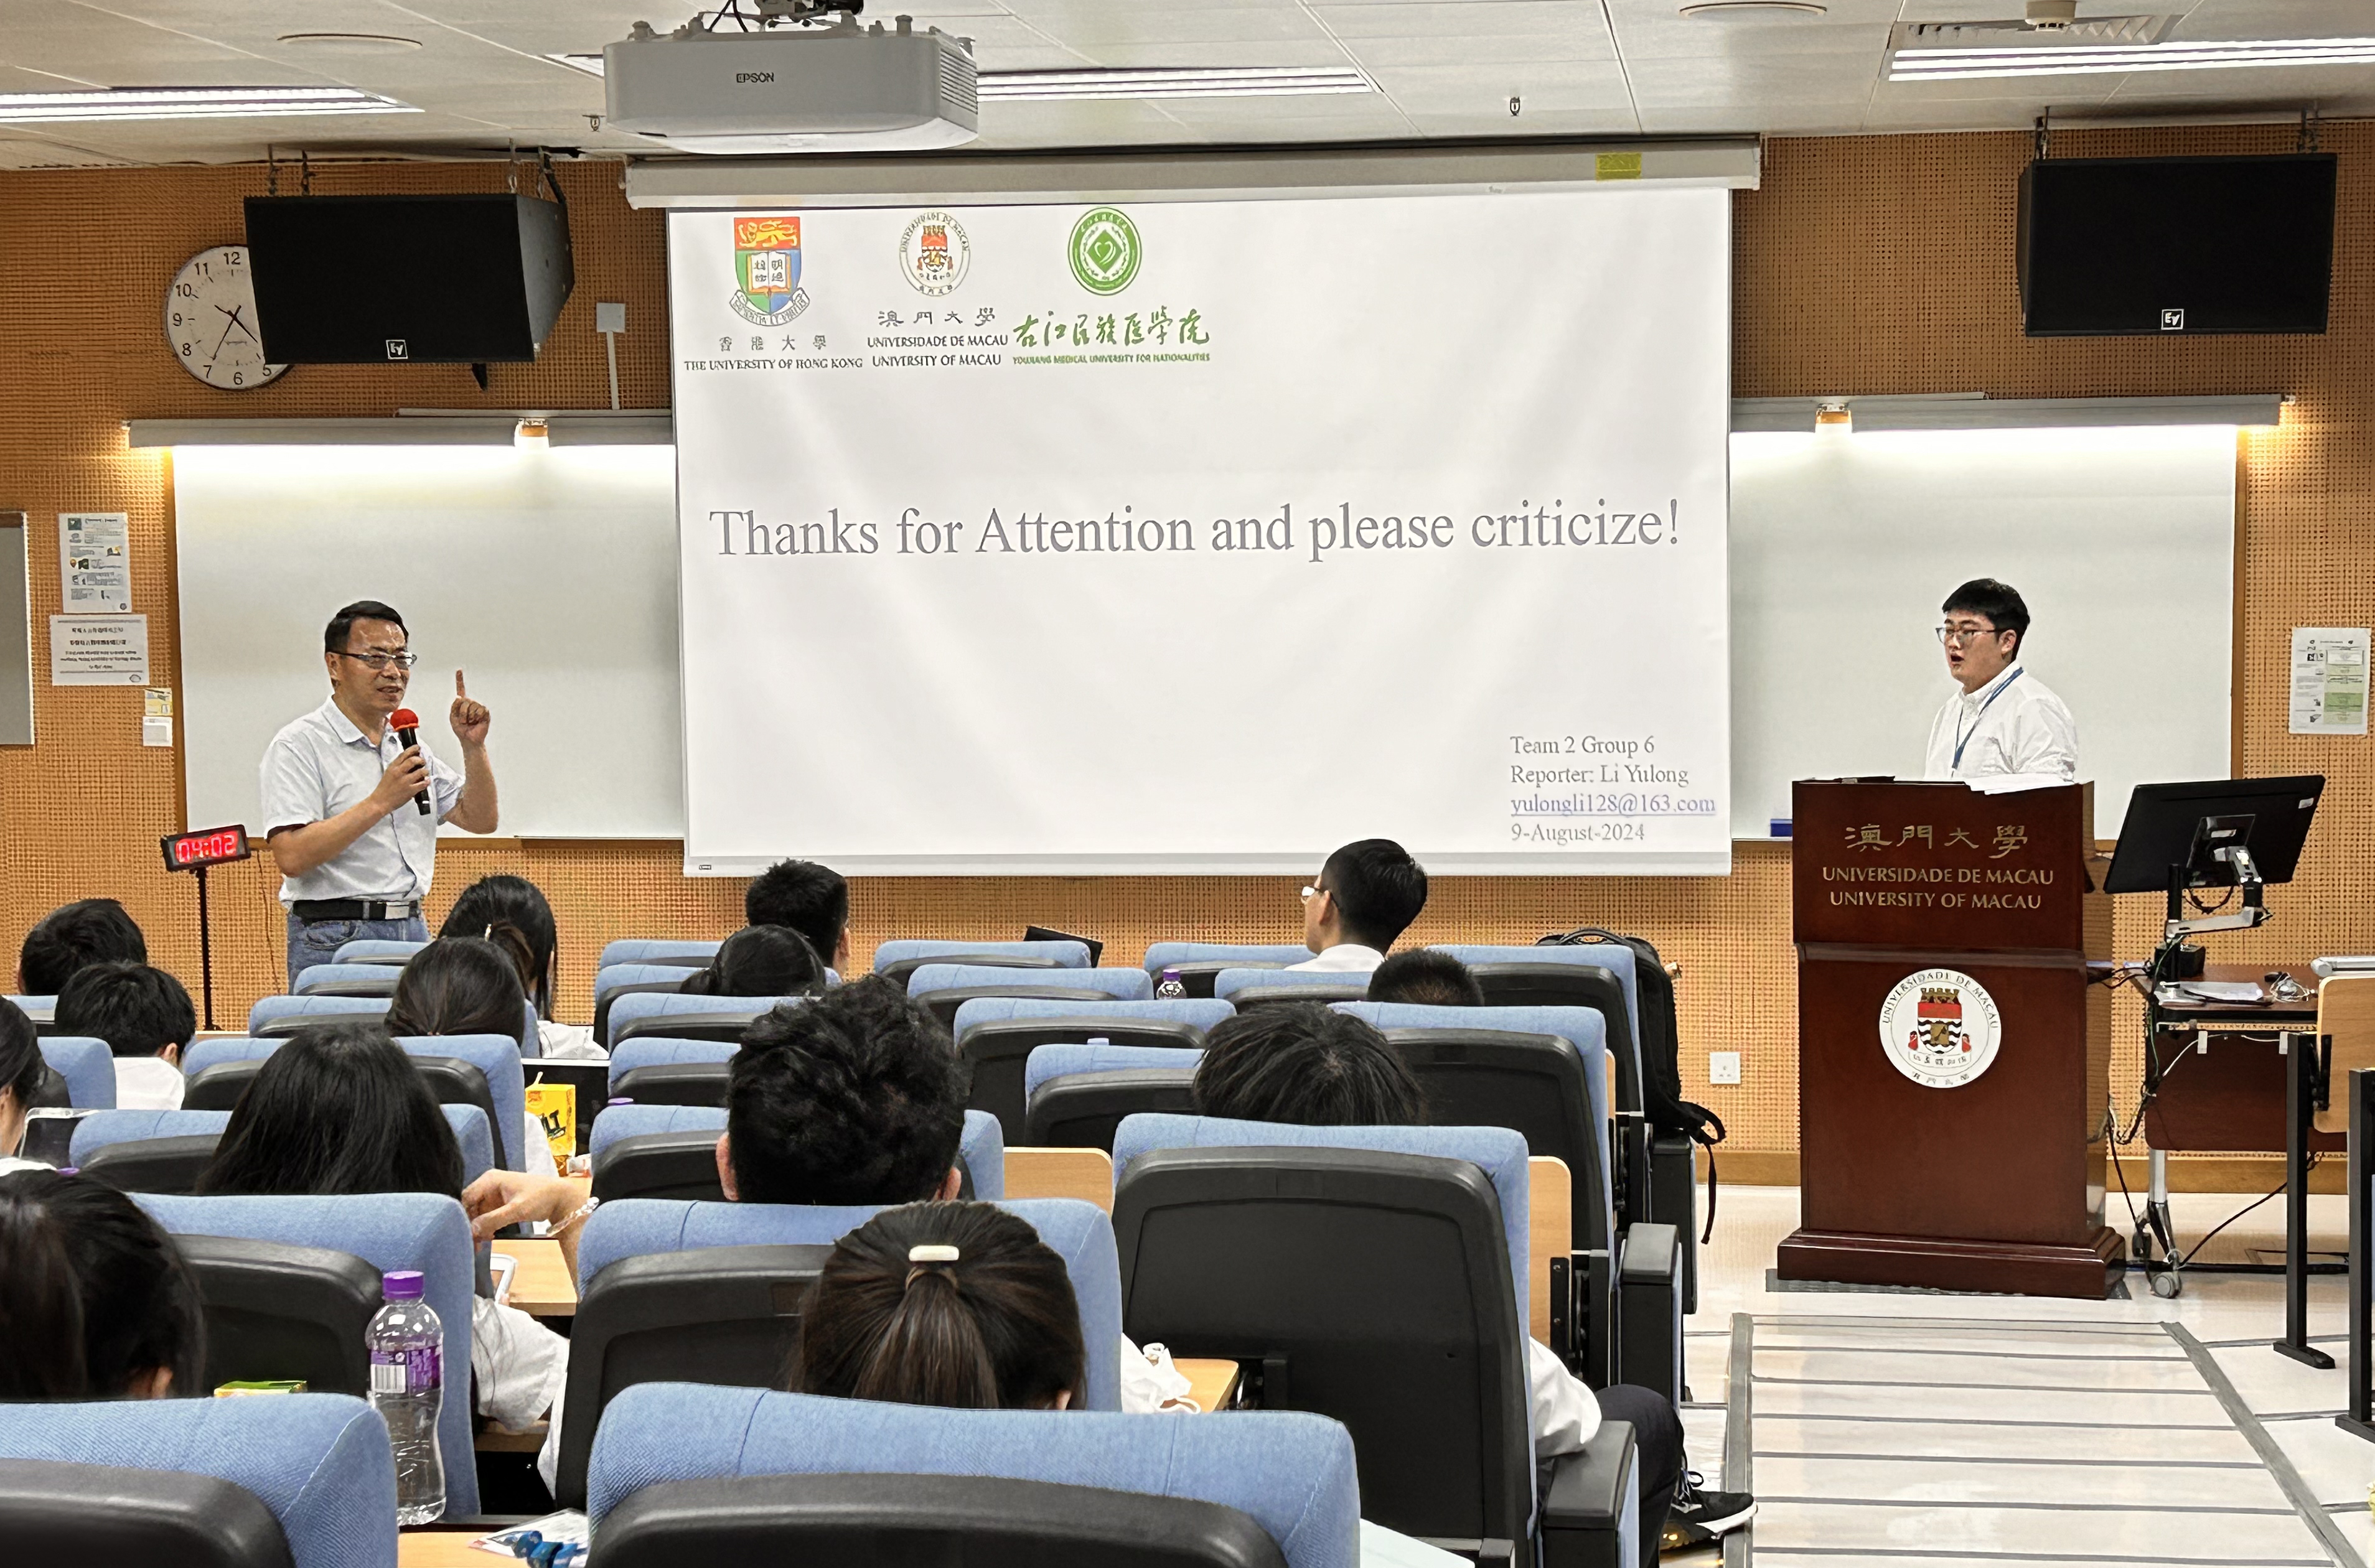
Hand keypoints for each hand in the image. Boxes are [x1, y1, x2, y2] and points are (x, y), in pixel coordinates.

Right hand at [367, 745, 429, 816]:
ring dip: (425, 771)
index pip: (404, 754)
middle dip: (421, 759)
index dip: (413, 749)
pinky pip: (423, 783)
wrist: (379, 802)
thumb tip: (410, 761)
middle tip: (423, 761)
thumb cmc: (384, 789)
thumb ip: (398, 767)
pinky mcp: (410, 790)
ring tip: (425, 772)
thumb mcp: (388, 773)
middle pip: (413, 760)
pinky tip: (426, 781)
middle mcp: (399, 772)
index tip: (418, 748)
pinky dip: (426, 781)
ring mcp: (405, 782)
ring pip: (421, 771)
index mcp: (392, 767)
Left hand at [450, 669, 489, 747]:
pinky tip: (477, 722)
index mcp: (462, 703)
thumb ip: (454, 706)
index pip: (461, 689)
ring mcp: (478, 706)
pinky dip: (476, 717)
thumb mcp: (452, 718)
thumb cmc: (460, 729)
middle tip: (463, 721)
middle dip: (461, 712)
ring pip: (472, 705)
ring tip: (470, 722)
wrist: (469, 739)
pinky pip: (480, 710)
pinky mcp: (485, 712)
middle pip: (464, 700)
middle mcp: (471, 702)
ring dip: (468, 716)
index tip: (459, 670)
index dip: (459, 679)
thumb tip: (459, 696)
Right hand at [462, 1169, 584, 1244]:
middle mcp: (489, 1185)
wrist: (561, 1199)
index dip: (463, 1216)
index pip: (466, 1198)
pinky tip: (489, 1237)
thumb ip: (493, 1219)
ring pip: (477, 1213)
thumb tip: (472, 1230)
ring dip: (478, 1228)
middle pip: (470, 1206)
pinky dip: (486, 1227)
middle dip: (471, 1224)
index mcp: (490, 1180)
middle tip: (472, 1244)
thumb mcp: (517, 1209)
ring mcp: (495, 1195)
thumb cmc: (541, 1198)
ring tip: (480, 1244)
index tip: (464, 1233)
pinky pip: (486, 1216)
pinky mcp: (500, 1204)